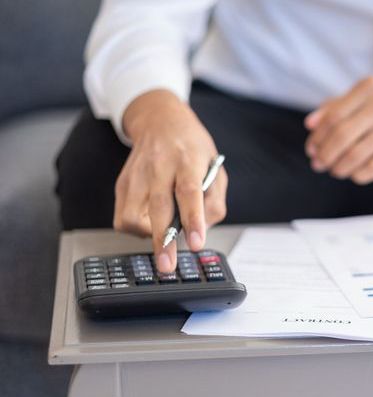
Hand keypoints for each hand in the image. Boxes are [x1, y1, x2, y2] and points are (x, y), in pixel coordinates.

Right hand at [115, 89, 227, 271]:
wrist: (160, 121)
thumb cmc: (192, 148)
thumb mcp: (216, 168)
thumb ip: (214, 201)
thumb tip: (203, 229)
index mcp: (187, 160)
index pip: (189, 192)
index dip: (193, 220)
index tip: (195, 243)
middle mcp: (159, 166)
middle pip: (158, 207)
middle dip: (162, 241)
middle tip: (167, 266)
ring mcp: (137, 175)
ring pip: (133, 216)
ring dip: (148, 236)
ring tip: (163, 237)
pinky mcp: (122, 184)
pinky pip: (123, 218)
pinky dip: (137, 230)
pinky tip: (151, 224)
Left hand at [304, 76, 372, 183]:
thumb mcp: (367, 96)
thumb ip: (337, 106)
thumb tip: (310, 125)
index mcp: (370, 86)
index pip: (333, 116)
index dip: (318, 136)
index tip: (311, 149)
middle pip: (342, 136)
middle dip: (325, 155)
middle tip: (318, 164)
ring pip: (356, 155)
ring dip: (339, 168)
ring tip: (335, 170)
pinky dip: (358, 175)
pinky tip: (354, 174)